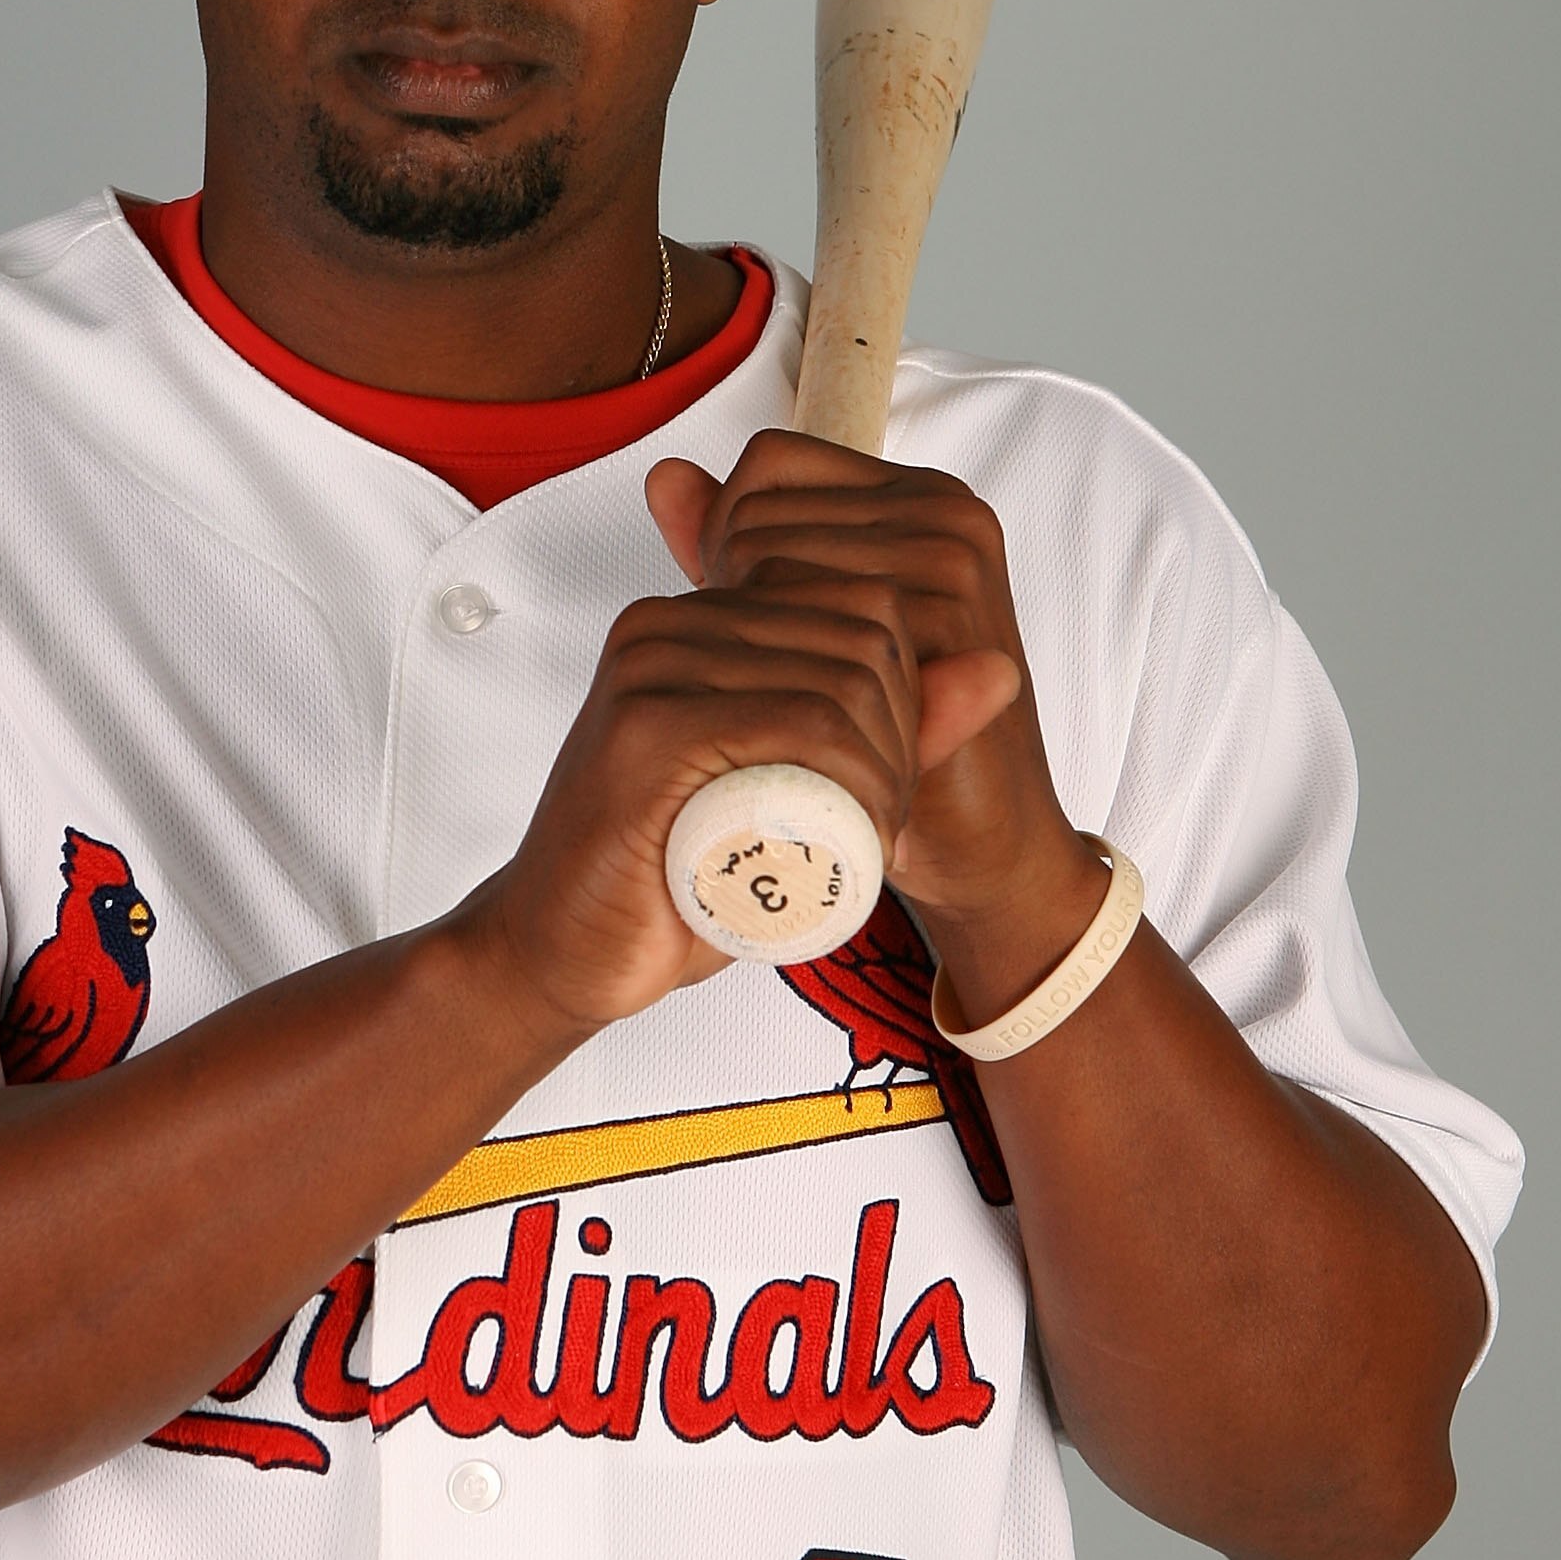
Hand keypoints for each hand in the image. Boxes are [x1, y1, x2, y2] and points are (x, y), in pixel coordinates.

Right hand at [463, 428, 1089, 1039]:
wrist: (561, 954)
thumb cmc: (670, 879)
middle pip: (862, 636)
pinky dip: (854, 781)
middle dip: (904, 733)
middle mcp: (667, 624)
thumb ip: (889, 728)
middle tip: (883, 820)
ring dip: (884, 769)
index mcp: (696, 619)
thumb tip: (999, 668)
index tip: (890, 779)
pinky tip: (849, 833)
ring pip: (840, 683)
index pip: (859, 605)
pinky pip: (799, 724)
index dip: (909, 692)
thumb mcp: (804, 790)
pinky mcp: (646, 728)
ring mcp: (651, 668)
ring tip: (862, 836)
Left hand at [645, 431, 1107, 1021]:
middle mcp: (943, 511)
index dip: (726, 540)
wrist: (981, 839)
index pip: (769, 465)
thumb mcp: (812, 631)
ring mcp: (950, 558)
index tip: (739, 626)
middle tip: (763, 689)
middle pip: (756, 513)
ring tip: (779, 709)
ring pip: (767, 565)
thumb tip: (664, 477)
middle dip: (731, 598)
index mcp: (916, 499)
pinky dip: (779, 675)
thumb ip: (742, 547)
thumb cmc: (891, 738)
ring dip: (750, 642)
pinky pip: (805, 614)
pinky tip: (792, 725)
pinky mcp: (946, 615)